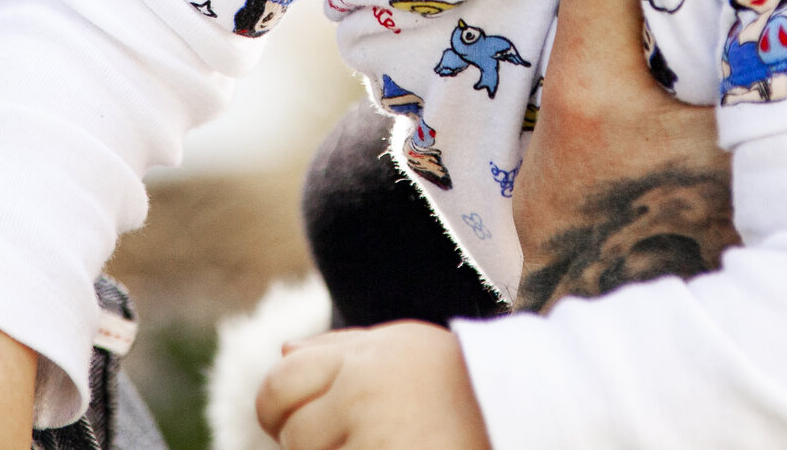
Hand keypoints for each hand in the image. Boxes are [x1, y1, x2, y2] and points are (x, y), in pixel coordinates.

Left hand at [256, 322, 491, 449]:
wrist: (513, 414)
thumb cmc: (454, 382)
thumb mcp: (400, 348)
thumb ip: (338, 349)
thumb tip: (283, 354)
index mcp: (362, 359)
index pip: (280, 383)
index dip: (273, 407)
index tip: (284, 421)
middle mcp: (363, 397)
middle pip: (293, 434)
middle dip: (309, 442)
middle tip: (352, 437)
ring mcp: (374, 443)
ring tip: (381, 442)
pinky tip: (388, 448)